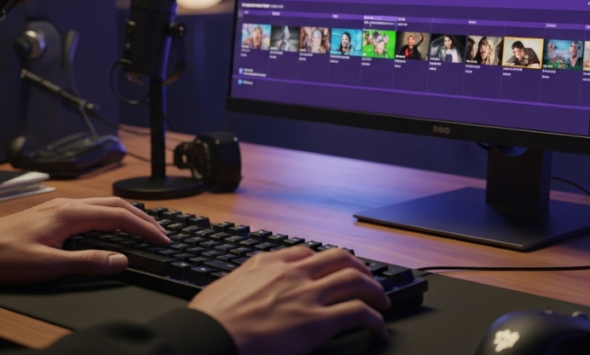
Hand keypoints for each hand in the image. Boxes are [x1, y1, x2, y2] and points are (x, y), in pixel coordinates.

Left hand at [0, 197, 168, 283]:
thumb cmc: (4, 255)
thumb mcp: (48, 265)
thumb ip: (87, 262)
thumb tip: (120, 260)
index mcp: (70, 214)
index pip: (119, 217)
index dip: (145, 228)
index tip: (162, 239)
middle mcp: (68, 205)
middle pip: (116, 206)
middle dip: (143, 219)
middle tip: (161, 234)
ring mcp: (60, 208)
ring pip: (105, 205)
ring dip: (128, 215)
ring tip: (145, 228)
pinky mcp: (54, 214)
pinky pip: (93, 209)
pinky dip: (112, 215)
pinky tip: (113, 225)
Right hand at [189, 246, 389, 354]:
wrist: (208, 337)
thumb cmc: (210, 320)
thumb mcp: (224, 285)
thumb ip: (244, 279)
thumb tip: (244, 282)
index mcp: (269, 264)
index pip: (306, 253)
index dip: (325, 261)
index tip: (332, 268)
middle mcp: (293, 274)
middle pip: (339, 259)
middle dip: (359, 269)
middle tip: (368, 280)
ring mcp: (307, 296)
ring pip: (355, 280)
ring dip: (375, 290)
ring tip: (382, 302)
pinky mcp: (317, 323)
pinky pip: (358, 313)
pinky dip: (375, 320)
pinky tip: (379, 329)